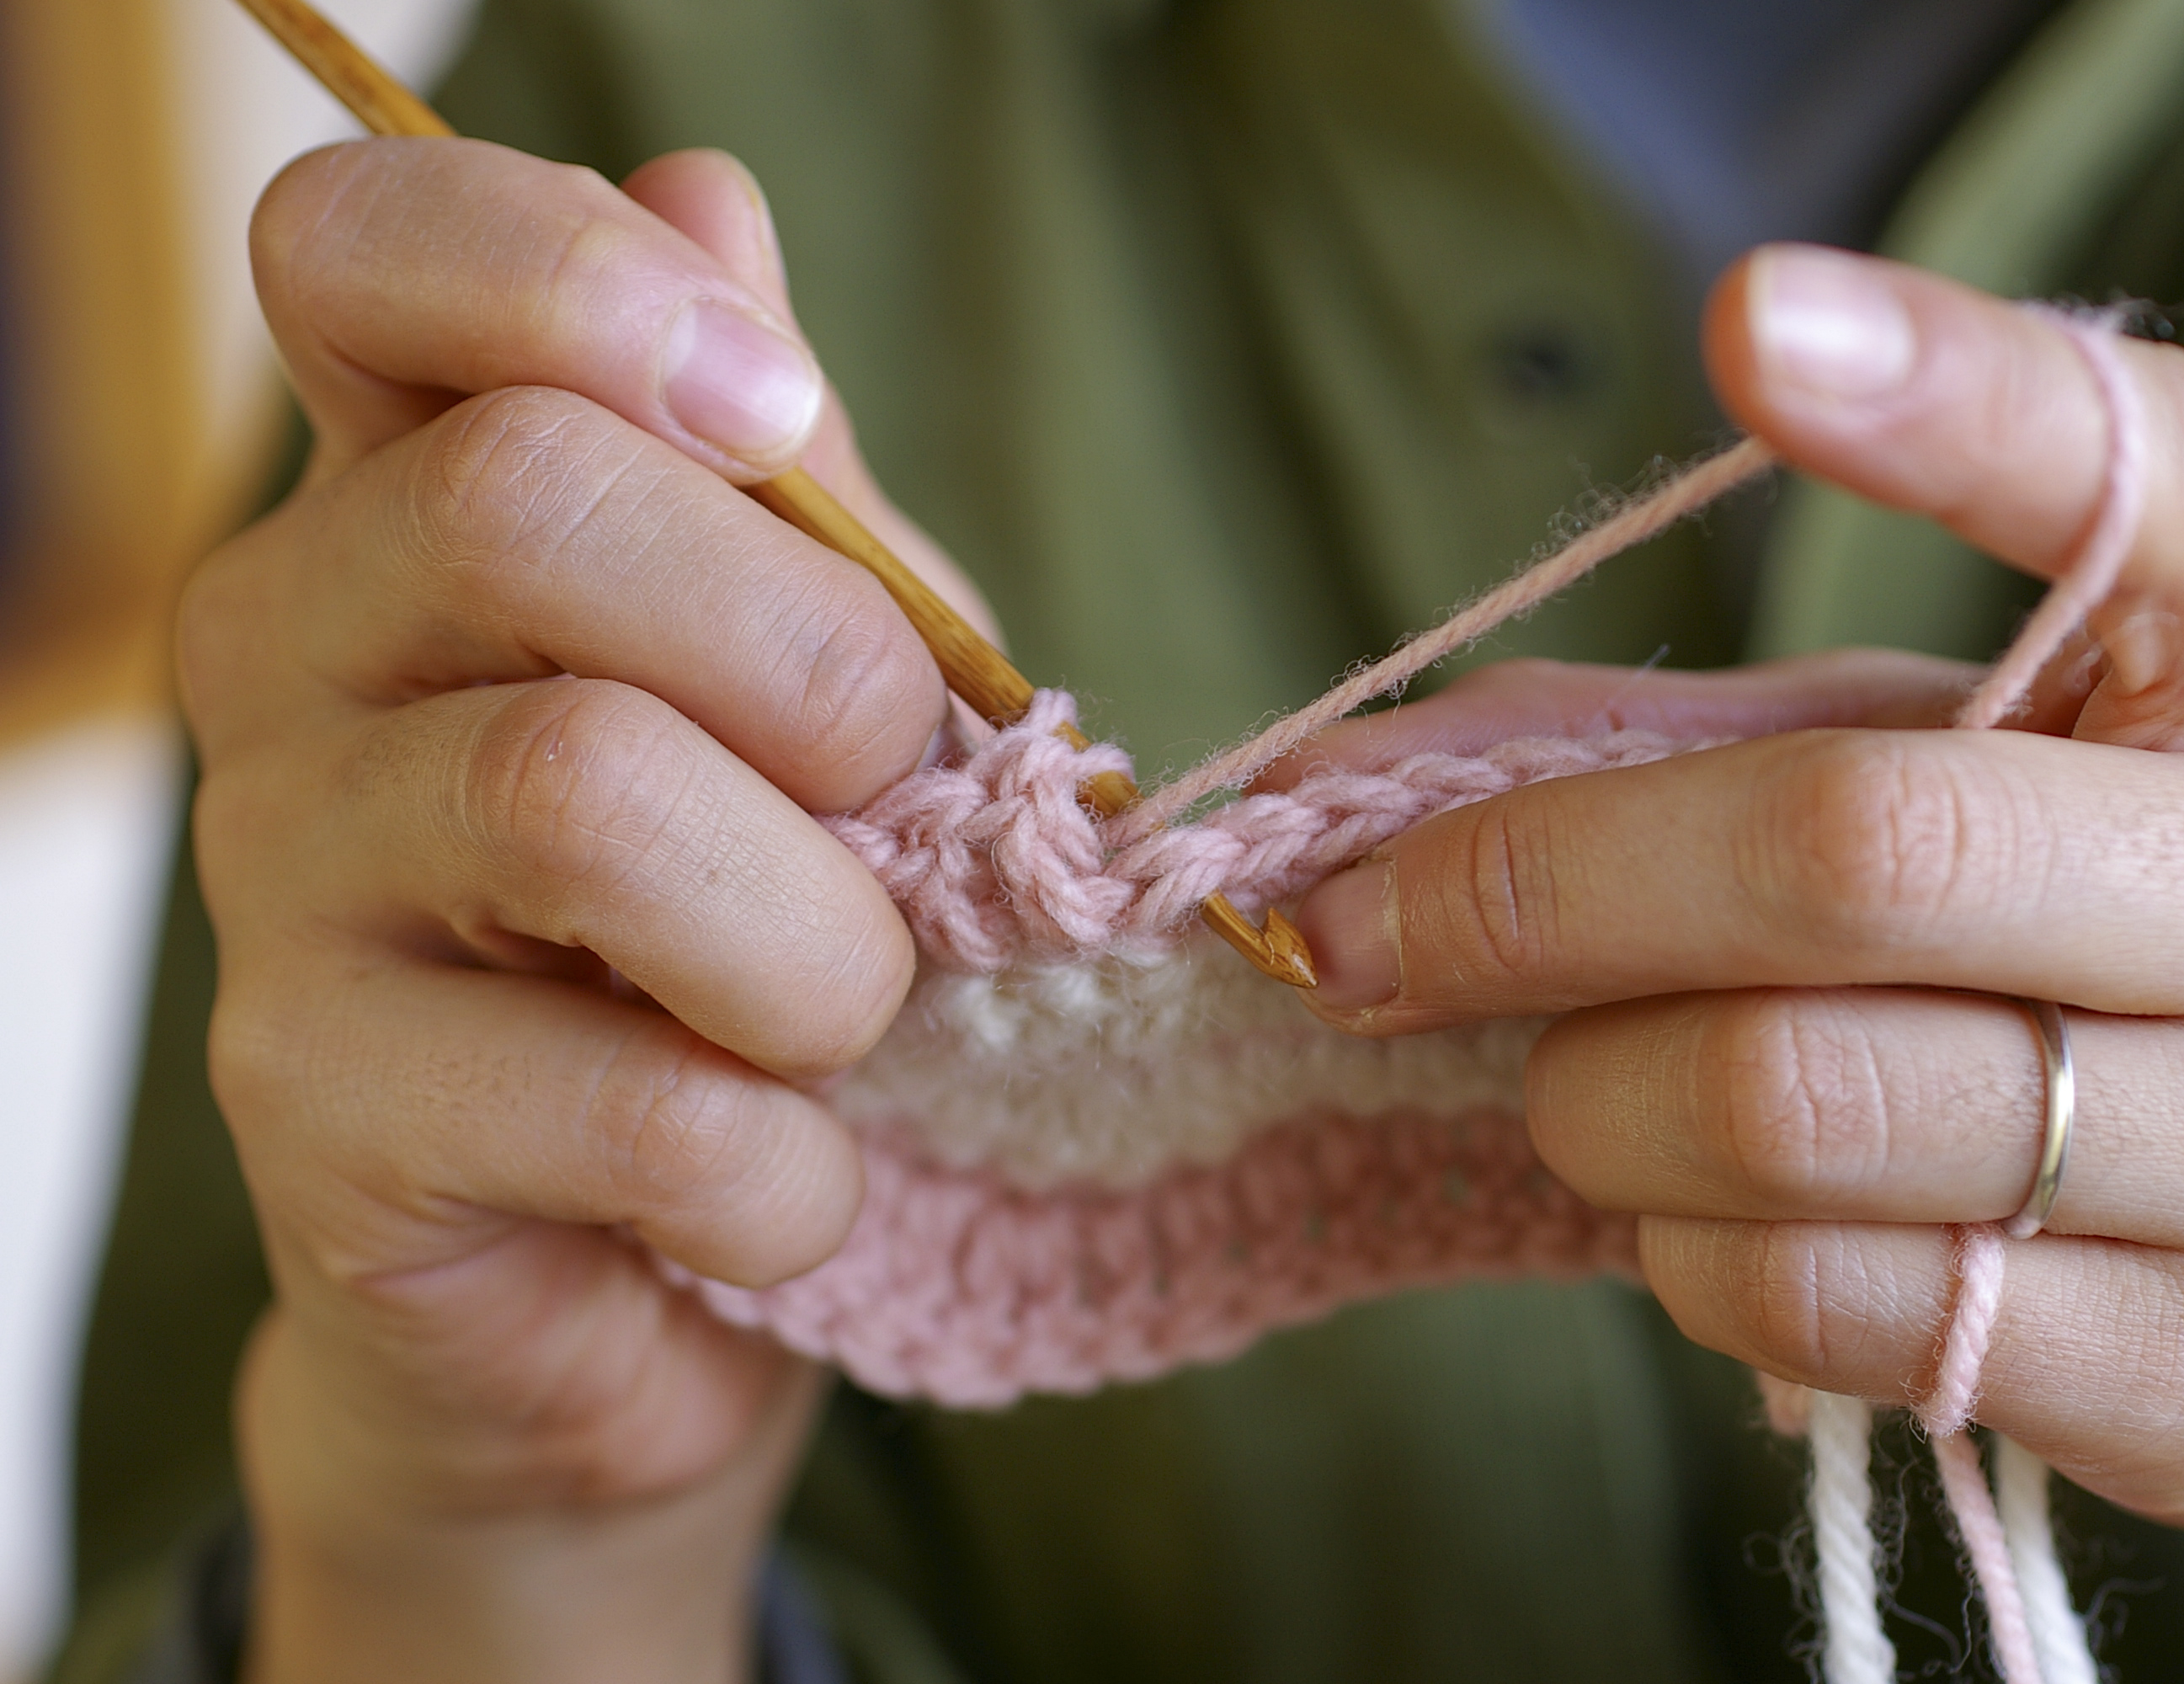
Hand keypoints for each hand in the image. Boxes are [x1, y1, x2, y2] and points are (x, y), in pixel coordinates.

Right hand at [184, 140, 952, 1683]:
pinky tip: (776, 1187)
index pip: (361, 248)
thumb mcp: (811, 690)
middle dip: (821, 673)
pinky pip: (635, 1105)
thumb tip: (703, 187)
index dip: (575, 278)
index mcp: (413, 501)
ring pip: (584, 796)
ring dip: (825, 944)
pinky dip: (787, 1166)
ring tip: (847, 1020)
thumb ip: (774, 481)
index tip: (768, 416)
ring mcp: (276, 887)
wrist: (645, 1287)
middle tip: (899, 809)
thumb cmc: (750, 942)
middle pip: (526, 505)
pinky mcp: (316, 1117)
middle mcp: (292, 652)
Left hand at [1292, 245, 2183, 1681]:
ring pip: (1793, 1104)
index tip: (1753, 322)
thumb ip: (1748, 728)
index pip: (2162, 484)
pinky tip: (1710, 1211)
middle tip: (1371, 921)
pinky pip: (1822, 1300)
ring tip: (1580, 1079)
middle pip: (1853, 851)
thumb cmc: (2151, 954)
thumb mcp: (2032, 774)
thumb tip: (1366, 782)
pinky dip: (1682, 1248)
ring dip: (1589, 1093)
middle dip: (1536, 888)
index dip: (1951, 399)